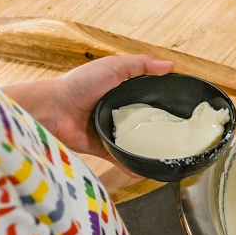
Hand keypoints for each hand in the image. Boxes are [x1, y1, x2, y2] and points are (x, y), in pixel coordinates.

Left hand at [2, 55, 173, 172]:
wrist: (53, 109)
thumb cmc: (80, 83)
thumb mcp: (114, 65)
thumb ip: (142, 64)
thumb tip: (171, 65)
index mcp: (120, 92)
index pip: (147, 97)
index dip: (163, 101)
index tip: (182, 108)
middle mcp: (116, 112)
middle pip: (143, 121)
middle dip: (159, 128)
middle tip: (180, 134)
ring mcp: (110, 131)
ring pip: (135, 142)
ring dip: (148, 148)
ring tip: (168, 154)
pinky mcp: (102, 148)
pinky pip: (121, 159)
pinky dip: (132, 166)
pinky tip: (147, 170)